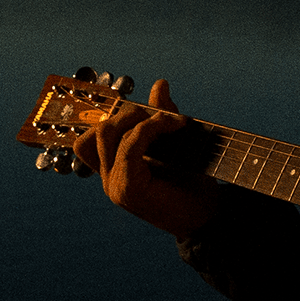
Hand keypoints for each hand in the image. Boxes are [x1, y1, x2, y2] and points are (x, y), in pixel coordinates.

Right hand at [74, 79, 223, 238]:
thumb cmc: (192, 183)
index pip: (90, 138)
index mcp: (114, 170)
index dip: (114, 117)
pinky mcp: (127, 189)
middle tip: (166, 116)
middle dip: (131, 113)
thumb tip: (159, 84)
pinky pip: (129, 147)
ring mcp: (114, 186)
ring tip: (172, 122)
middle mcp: (109, 179)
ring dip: (141, 119)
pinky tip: (173, 126)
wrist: (209, 216)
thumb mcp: (175, 143)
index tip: (148, 111)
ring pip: (110, 134)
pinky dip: (150, 129)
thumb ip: (161, 116)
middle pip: (100, 130)